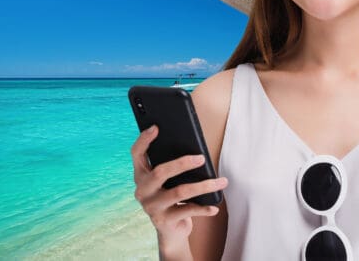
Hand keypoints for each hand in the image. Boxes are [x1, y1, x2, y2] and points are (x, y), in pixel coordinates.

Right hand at [131, 125, 227, 239]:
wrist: (170, 231)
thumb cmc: (173, 197)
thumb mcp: (170, 181)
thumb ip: (174, 166)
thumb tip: (196, 151)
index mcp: (141, 175)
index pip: (136, 154)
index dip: (144, 140)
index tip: (156, 127)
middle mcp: (142, 190)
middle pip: (160, 172)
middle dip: (182, 163)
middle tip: (202, 158)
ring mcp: (152, 206)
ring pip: (179, 192)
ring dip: (204, 186)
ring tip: (222, 182)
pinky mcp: (163, 221)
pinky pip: (188, 211)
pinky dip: (204, 208)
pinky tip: (214, 206)